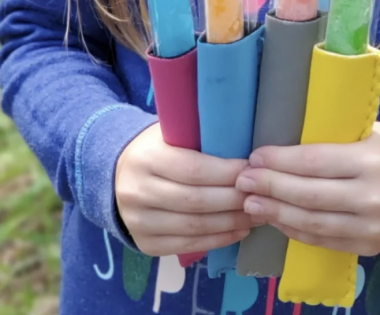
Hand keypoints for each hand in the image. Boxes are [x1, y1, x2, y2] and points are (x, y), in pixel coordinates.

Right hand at [115, 123, 252, 256]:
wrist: (117, 174)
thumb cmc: (158, 148)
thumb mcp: (172, 134)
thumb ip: (201, 141)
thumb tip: (247, 152)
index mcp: (147, 159)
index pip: (194, 170)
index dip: (227, 173)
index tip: (253, 170)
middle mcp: (138, 192)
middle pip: (196, 201)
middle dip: (234, 199)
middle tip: (262, 195)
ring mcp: (138, 221)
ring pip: (194, 226)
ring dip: (231, 222)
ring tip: (257, 214)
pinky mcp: (144, 243)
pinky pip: (187, 245)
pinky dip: (218, 239)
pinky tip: (239, 231)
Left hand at [236, 122, 379, 256]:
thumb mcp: (363, 132)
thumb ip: (327, 141)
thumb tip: (274, 148)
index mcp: (373, 159)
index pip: (315, 162)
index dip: (280, 161)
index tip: (255, 157)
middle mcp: (375, 196)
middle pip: (309, 195)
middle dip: (270, 188)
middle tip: (244, 181)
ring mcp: (375, 227)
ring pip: (313, 223)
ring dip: (276, 214)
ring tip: (251, 204)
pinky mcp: (371, 246)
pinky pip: (324, 240)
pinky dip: (295, 230)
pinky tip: (276, 219)